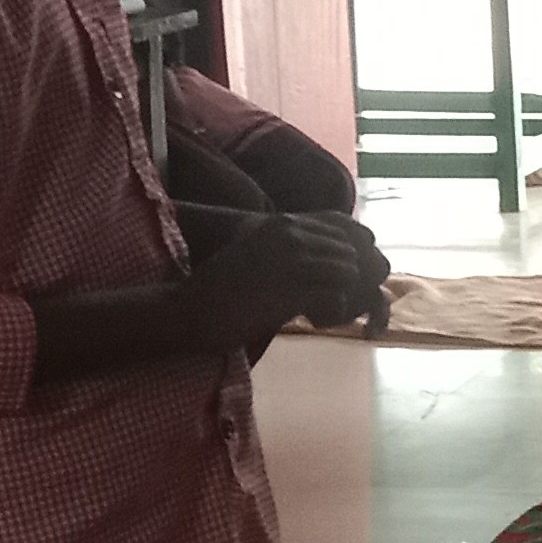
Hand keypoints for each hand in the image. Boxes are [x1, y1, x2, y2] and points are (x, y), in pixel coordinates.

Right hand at [191, 210, 391, 345]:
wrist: (190, 309)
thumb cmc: (222, 286)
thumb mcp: (257, 249)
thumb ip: (291, 246)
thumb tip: (330, 255)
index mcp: (283, 223)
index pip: (345, 226)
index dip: (350, 252)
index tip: (337, 274)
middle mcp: (291, 236)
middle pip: (351, 252)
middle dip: (348, 278)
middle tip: (327, 297)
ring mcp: (293, 262)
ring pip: (348, 274)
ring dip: (341, 294)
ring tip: (317, 308)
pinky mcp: (292, 291)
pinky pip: (337, 299)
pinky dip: (332, 312)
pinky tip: (313, 319)